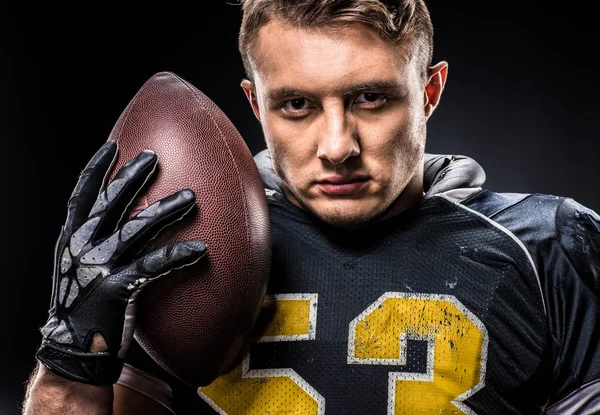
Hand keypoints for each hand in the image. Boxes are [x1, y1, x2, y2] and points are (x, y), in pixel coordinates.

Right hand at [36, 140, 206, 385]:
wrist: (75, 347)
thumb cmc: (84, 304)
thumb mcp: (81, 267)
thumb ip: (96, 242)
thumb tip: (124, 223)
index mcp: (72, 239)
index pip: (82, 195)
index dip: (96, 169)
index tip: (111, 147)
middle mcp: (83, 247)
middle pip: (110, 203)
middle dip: (132, 176)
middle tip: (153, 157)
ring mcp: (99, 266)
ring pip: (136, 229)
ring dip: (165, 211)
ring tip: (191, 197)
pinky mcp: (117, 288)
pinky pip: (153, 266)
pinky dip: (178, 256)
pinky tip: (201, 249)